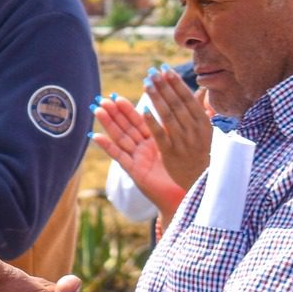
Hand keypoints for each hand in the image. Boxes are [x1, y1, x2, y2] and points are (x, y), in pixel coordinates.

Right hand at [91, 96, 186, 219]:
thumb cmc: (187, 172)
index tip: (117, 96)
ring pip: (121, 138)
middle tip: (103, 99)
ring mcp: (137, 158)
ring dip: (109, 124)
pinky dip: (108, 147)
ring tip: (98, 110)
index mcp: (155, 141)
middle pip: (127, 127)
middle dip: (115, 113)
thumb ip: (184, 125)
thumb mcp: (185, 145)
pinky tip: (96, 136)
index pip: (140, 121)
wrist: (187, 195)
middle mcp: (143, 148)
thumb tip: (195, 103)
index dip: (128, 109)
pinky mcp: (135, 170)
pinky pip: (120, 157)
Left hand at [144, 67, 214, 191]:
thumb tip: (202, 91)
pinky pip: (160, 135)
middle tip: (152, 72)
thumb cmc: (206, 155)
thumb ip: (202, 111)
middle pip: (177, 104)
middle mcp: (194, 131)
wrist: (205, 182)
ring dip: (157, 98)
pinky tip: (142, 110)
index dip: (176, 84)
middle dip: (164, 86)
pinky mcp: (171, 153)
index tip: (165, 70)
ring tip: (146, 83)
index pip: (188, 99)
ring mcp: (183, 142)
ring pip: (168, 116)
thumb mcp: (208, 132)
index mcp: (204, 124)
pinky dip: (152, 122)